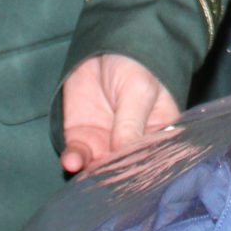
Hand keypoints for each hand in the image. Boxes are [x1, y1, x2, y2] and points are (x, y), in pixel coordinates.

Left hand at [58, 54, 178, 173]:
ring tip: (88, 172)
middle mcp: (132, 146)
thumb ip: (130, 124)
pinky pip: (78, 157)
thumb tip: (124, 156)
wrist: (104, 46)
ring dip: (92, 175)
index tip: (134, 182)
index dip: (144, 173)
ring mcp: (106, 144)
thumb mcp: (138, 91)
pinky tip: (72, 161)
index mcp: (158, 136)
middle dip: (115, 180)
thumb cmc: (136, 65)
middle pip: (126, 172)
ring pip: (99, 169)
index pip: (153, 162)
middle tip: (107, 185)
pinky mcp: (82, 139)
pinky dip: (74, 161)